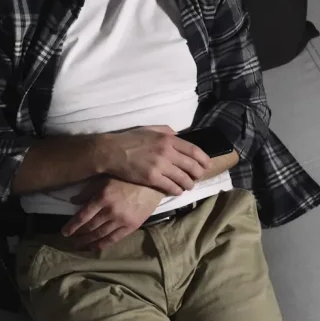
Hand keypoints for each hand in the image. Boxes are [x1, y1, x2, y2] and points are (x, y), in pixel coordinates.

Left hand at [62, 177, 165, 249]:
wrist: (152, 184)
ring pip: (100, 235)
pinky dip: (102, 245)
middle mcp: (110, 210)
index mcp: (102, 197)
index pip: (82, 216)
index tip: (64, 232)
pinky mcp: (131, 226)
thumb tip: (72, 201)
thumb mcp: (104, 179)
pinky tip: (94, 247)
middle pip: (89, 227)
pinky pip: (114, 239)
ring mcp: (121, 220)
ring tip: (78, 246)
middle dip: (78, 235)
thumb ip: (88, 191)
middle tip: (70, 240)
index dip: (71, 226)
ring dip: (87, 242)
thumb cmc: (127, 178)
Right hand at [97, 126, 211, 194]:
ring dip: (189, 184)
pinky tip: (177, 191)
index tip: (208, 164)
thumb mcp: (150, 129)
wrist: (112, 152)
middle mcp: (167, 152)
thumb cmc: (130, 139)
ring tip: (188, 186)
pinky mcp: (152, 178)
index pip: (193, 150)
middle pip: (192, 165)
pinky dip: (177, 190)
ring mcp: (160, 166)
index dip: (204, 159)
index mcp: (168, 139)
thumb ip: (166, 131)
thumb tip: (178, 136)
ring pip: (183, 178)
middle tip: (199, 177)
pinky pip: (171, 186)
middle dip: (198, 173)